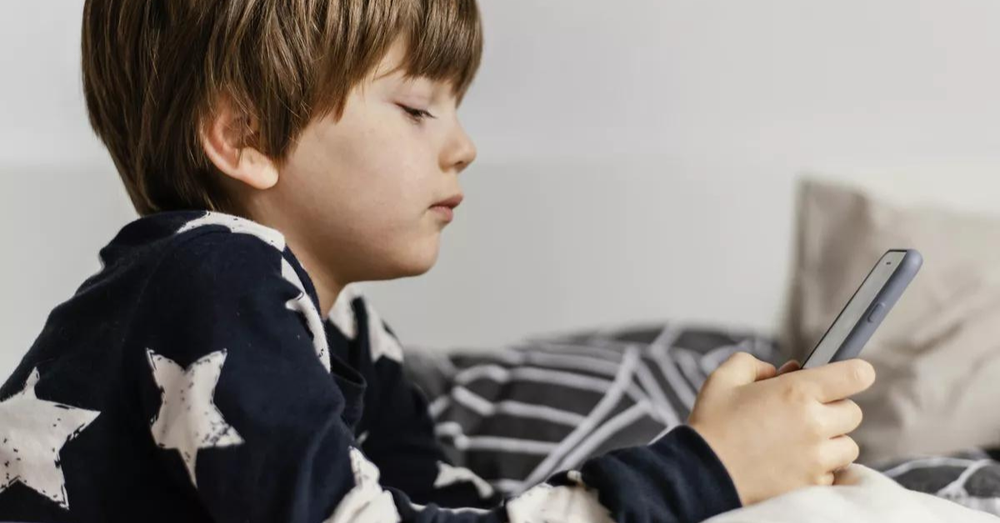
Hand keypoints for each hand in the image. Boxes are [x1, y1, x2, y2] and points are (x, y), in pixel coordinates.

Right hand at [687, 352, 874, 505]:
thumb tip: (776, 372)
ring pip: (848, 446)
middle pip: (853, 412)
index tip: (847, 377)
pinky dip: (820, 468)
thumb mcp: (724, 379)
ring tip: (801, 441)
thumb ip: (753, 364)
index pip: (856, 374)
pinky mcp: (812, 484)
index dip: (854, 372)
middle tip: (804, 413)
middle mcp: (813, 424)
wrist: (701, 474)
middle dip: (833, 409)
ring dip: (831, 441)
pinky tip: (794, 463)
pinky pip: (833, 473)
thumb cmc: (711, 426)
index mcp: (797, 391)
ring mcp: (816, 458)